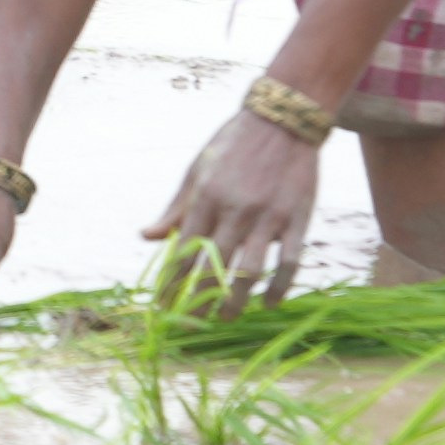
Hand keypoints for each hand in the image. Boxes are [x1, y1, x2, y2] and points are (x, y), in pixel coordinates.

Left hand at [145, 104, 329, 311]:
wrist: (282, 119)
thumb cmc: (233, 144)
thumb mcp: (197, 170)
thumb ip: (175, 207)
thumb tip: (146, 236)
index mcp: (205, 198)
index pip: (182, 251)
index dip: (172, 283)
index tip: (164, 307)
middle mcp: (233, 210)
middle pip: (211, 268)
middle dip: (197, 301)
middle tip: (190, 325)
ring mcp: (267, 217)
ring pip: (248, 272)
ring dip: (234, 301)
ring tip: (225, 319)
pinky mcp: (297, 219)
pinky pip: (288, 262)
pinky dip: (279, 288)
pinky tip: (270, 304)